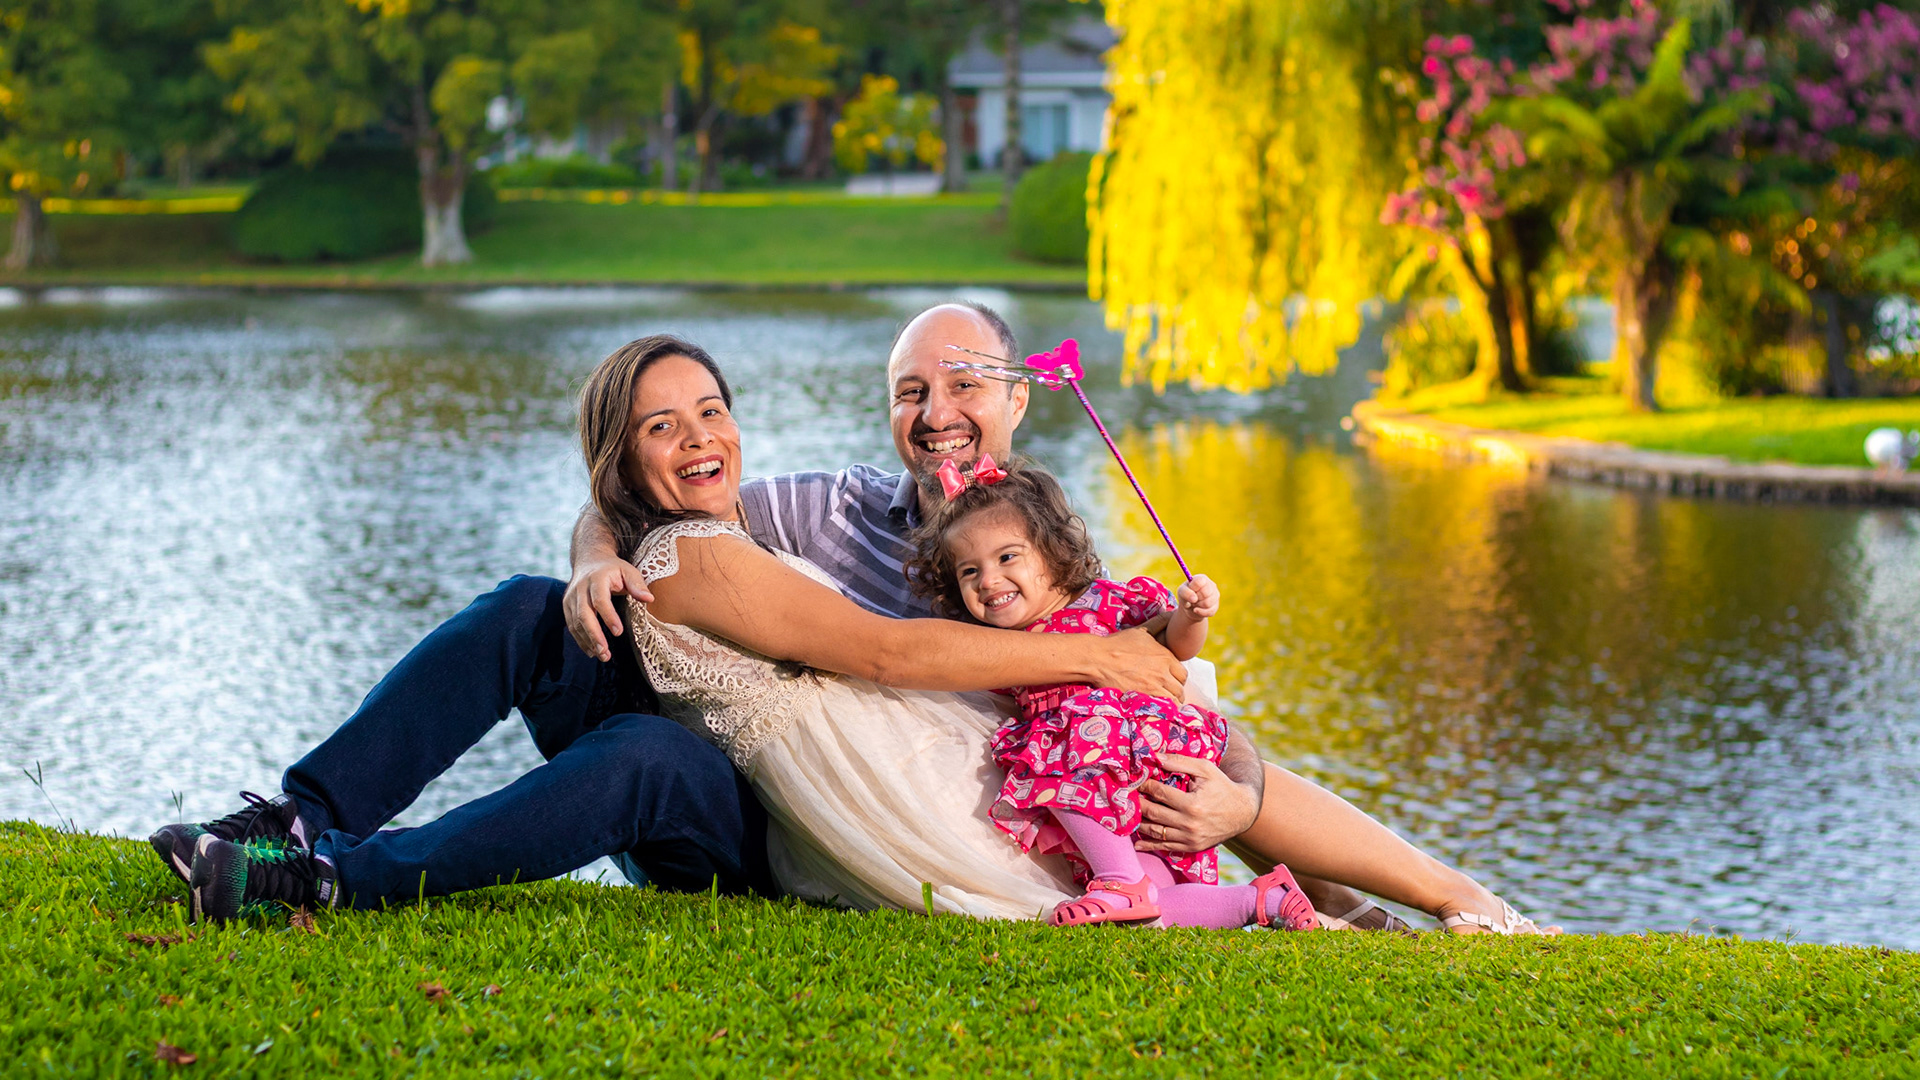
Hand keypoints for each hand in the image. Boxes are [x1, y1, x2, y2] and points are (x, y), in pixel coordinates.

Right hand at [564, 558, 654, 661]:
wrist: (589, 560)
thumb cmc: (613, 569)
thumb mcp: (628, 570)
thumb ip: (638, 584)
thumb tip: (649, 599)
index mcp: (596, 578)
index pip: (600, 600)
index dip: (608, 616)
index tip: (618, 632)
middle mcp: (580, 588)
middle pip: (584, 614)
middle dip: (594, 635)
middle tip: (605, 652)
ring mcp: (571, 597)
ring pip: (575, 622)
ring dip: (587, 641)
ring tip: (602, 656)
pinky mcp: (567, 605)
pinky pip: (571, 625)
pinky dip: (581, 639)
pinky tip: (592, 651)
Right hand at [1083, 620, 1187, 699]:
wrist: (1098, 658)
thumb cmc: (1118, 644)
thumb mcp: (1141, 631)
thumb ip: (1159, 623)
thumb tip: (1171, 613)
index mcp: (1165, 657)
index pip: (1183, 674)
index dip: (1177, 679)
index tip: (1170, 681)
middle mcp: (1163, 673)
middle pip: (1180, 689)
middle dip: (1175, 692)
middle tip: (1167, 694)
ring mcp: (1154, 687)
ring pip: (1173, 701)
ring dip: (1170, 703)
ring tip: (1162, 703)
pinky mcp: (1144, 698)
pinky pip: (1162, 709)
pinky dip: (1161, 710)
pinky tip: (1155, 709)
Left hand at [1134, 753, 1259, 852]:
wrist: (1243, 811)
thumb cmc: (1222, 786)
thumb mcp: (1205, 769)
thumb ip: (1180, 762)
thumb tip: (1156, 757)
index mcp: (1192, 804)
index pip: (1159, 793)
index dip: (1144, 785)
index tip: (1133, 780)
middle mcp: (1189, 824)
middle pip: (1153, 813)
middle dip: (1136, 803)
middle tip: (1123, 797)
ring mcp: (1190, 838)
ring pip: (1156, 832)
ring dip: (1138, 824)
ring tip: (1126, 816)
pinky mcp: (1192, 847)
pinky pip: (1166, 847)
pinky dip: (1150, 846)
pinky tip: (1137, 844)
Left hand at [1175, 575, 1218, 618]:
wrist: (1189, 608)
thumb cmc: (1185, 596)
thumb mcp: (1181, 592)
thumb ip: (1185, 592)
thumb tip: (1194, 598)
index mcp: (1201, 578)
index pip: (1200, 581)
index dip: (1194, 588)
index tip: (1190, 590)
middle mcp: (1211, 585)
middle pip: (1205, 593)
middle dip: (1196, 598)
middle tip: (1192, 598)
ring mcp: (1215, 595)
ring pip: (1207, 603)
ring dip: (1198, 606)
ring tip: (1195, 604)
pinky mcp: (1216, 606)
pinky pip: (1209, 611)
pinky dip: (1200, 612)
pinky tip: (1197, 610)